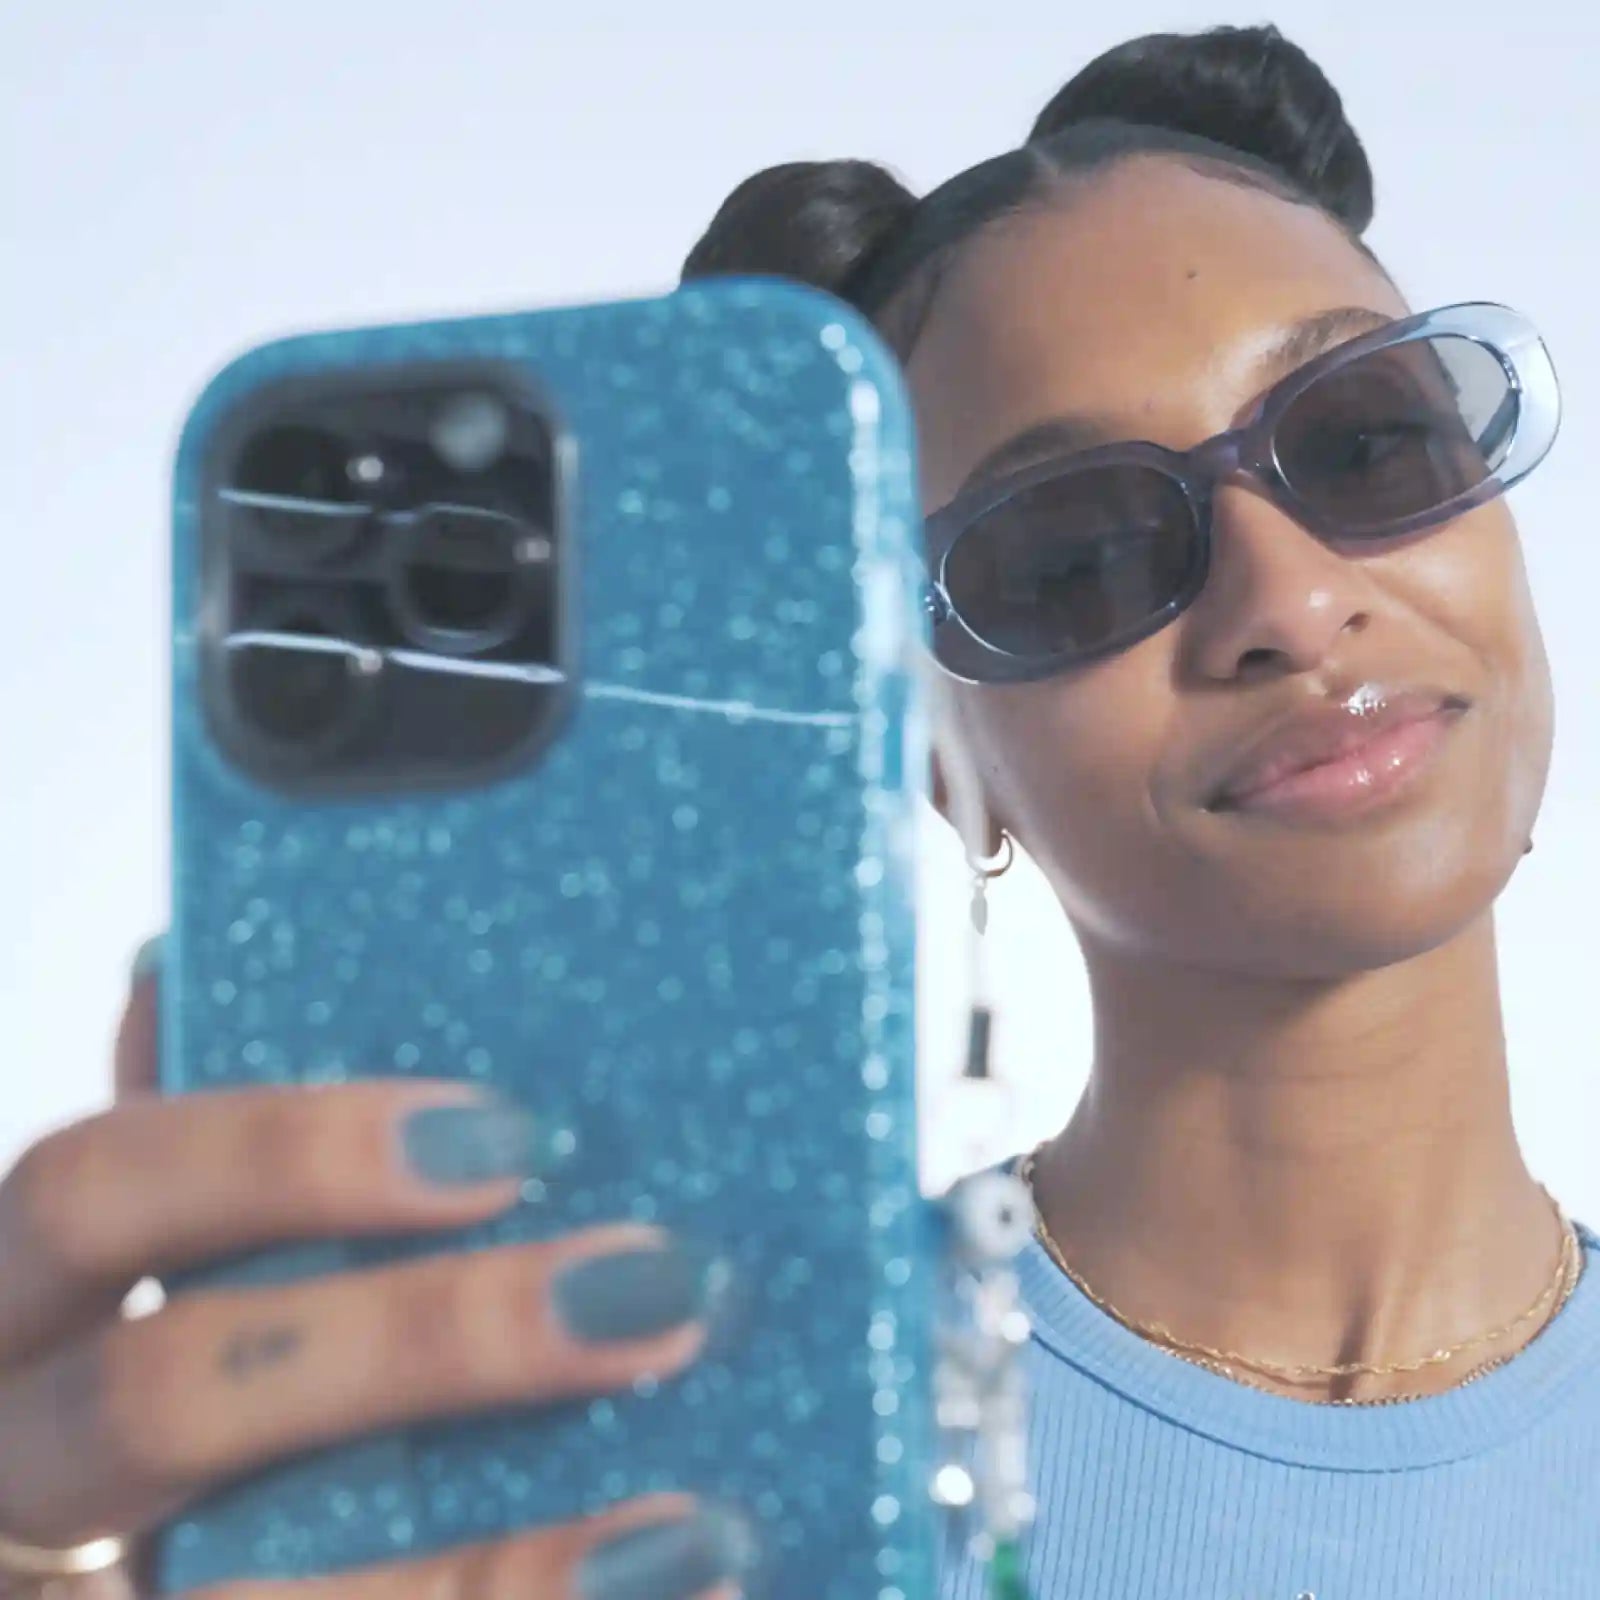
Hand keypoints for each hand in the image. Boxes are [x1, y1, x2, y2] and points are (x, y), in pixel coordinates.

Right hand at [0, 945, 748, 1598]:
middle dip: (426, 1343)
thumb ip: (203, 1137)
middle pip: (169, 1398)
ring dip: (495, 1573)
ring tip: (693, 1532)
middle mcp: (21, 1458)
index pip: (97, 1189)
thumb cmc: (187, 1366)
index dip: (285, 1153)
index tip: (502, 1137)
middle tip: (651, 1290)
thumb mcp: (172, 1251)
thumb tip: (188, 958)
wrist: (153, 1562)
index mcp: (25, 1301)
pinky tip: (670, 1595)